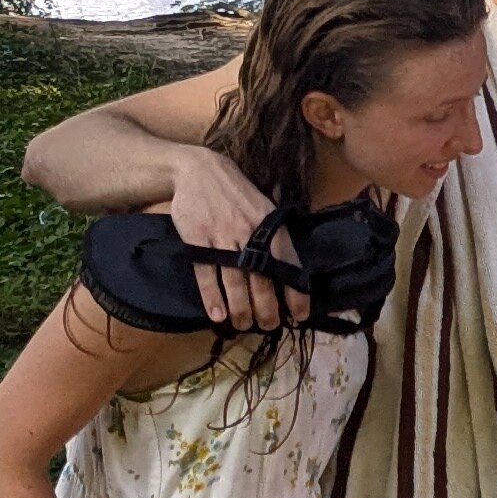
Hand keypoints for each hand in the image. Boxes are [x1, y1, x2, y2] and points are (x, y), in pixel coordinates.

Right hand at [159, 144, 295, 327]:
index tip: (299, 316)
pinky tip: (218, 315)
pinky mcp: (197, 240)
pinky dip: (212, 297)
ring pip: (234, 281)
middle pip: (261, 280)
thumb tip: (291, 272)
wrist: (199, 171)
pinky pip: (206, 274)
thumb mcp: (265, 209)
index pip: (289, 267)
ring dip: (240, 309)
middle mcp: (250, 234)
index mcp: (271, 228)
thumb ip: (276, 238)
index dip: (296, 294)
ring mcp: (222, 238)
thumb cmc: (237, 195)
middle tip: (269, 326)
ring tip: (243, 325)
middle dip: (267, 309)